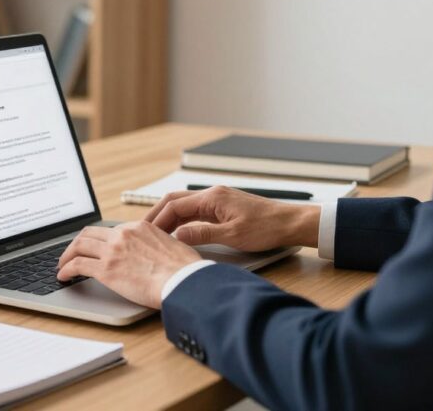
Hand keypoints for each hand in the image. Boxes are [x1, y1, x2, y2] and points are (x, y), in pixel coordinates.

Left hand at [56, 221, 201, 308]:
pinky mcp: (106, 270)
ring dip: (67, 255)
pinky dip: (67, 269)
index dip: (99, 240)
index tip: (96, 248)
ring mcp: (112, 251)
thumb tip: (155, 254)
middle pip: (90, 233)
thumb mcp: (171, 245)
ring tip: (62, 264)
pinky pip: (78, 265)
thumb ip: (156, 244)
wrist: (183, 280)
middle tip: (73, 252)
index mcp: (138, 227)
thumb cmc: (184, 269)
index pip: (110, 230)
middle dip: (78, 243)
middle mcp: (123, 234)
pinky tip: (64, 276)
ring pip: (79, 246)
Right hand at [144, 186, 319, 251]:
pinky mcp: (223, 208)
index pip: (175, 205)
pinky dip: (182, 221)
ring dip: (169, 219)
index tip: (145, 233)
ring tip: (156, 235)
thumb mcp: (232, 236)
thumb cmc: (267, 228)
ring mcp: (218, 200)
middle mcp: (213, 194)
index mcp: (212, 197)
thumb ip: (202, 235)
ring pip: (185, 206)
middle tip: (142, 232)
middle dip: (158, 216)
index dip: (157, 219)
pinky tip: (178, 233)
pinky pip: (196, 212)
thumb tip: (177, 237)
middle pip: (175, 201)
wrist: (290, 223)